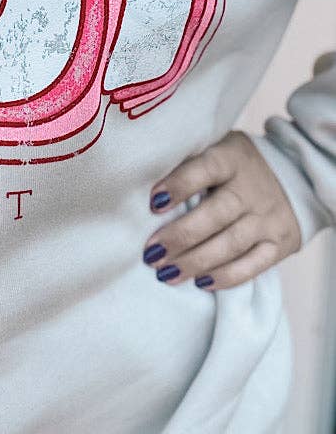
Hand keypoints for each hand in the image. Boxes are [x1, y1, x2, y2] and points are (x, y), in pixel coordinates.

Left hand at [142, 129, 301, 290]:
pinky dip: (226, 277)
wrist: (293, 179)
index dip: (179, 185)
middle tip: (151, 254)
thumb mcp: (216, 150)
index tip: (153, 204)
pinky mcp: (280, 243)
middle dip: (181, 236)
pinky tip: (200, 283)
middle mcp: (252, 187)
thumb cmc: (233, 168)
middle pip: (216, 214)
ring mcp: (267, 217)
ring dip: (196, 262)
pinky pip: (253, 265)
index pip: (206, 168)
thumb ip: (187, 164)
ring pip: (231, 243)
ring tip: (166, 273)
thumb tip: (141, 187)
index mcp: (232, 158)